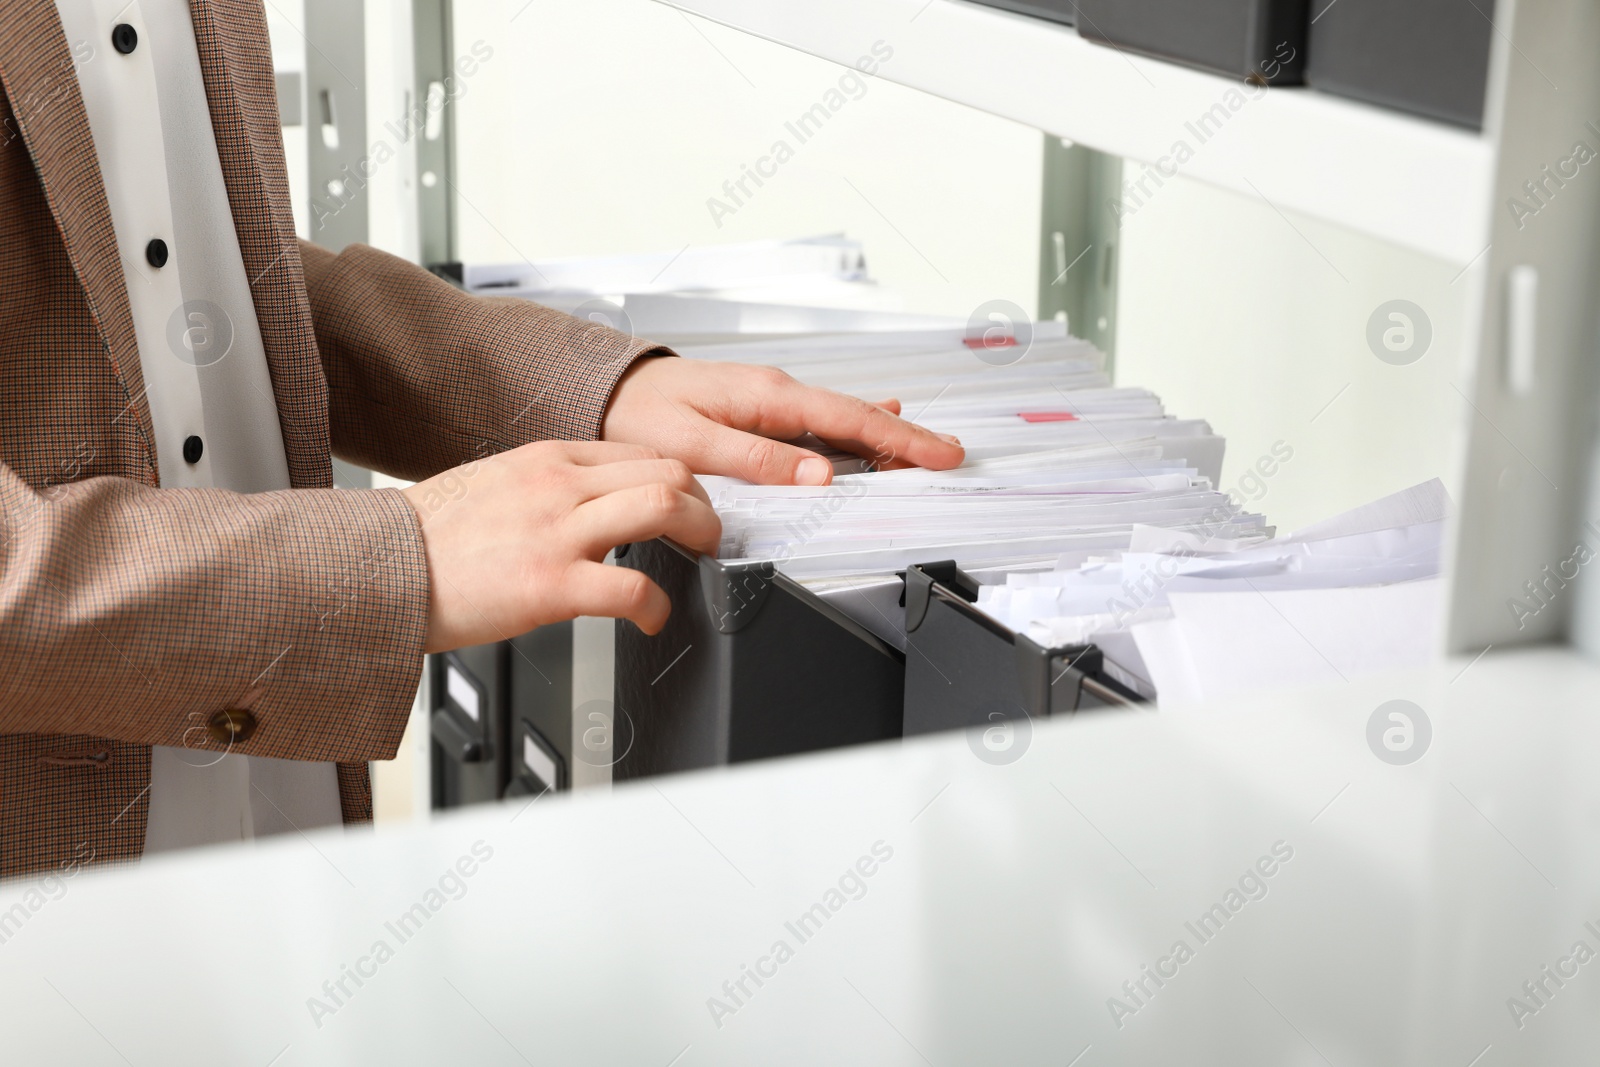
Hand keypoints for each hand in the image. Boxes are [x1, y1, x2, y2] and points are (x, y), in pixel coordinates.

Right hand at [400, 441, 719, 650]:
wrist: (377, 570)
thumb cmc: (426, 539)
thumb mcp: (493, 485)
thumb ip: (545, 487)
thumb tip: (588, 501)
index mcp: (546, 459)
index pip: (640, 450)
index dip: (681, 477)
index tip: (690, 502)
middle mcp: (557, 486)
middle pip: (667, 469)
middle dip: (704, 502)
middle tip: (708, 532)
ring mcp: (556, 532)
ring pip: (663, 506)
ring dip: (700, 535)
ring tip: (700, 562)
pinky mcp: (549, 584)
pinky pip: (632, 586)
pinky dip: (658, 605)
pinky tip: (652, 617)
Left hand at [600, 356, 963, 484]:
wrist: (606, 390)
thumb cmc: (639, 414)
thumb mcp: (693, 443)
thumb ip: (757, 460)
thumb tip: (819, 475)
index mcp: (768, 397)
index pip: (851, 420)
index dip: (901, 440)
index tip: (940, 455)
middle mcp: (776, 392)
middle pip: (858, 417)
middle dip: (909, 436)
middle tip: (952, 454)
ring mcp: (771, 399)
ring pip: (843, 419)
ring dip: (887, 435)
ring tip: (926, 448)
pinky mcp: (761, 409)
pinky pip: (821, 420)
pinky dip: (855, 427)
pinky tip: (874, 425)